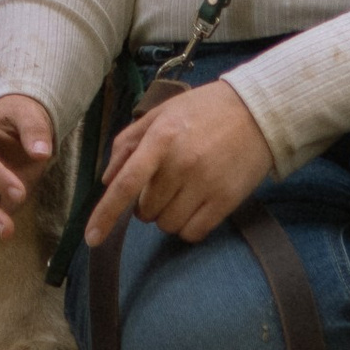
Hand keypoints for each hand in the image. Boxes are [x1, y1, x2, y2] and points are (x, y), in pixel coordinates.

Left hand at [86, 79, 272, 247]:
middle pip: (146, 211)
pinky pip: (193, 233)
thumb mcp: (161, 114)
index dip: (106, 213)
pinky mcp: (226, 200)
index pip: (126, 183)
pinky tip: (195, 207)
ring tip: (182, 192)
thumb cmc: (203, 111)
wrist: (258, 112)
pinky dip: (187, 227)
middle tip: (164, 184)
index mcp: (161, 138)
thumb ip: (128, 143)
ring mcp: (205, 184)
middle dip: (147, 204)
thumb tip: (107, 180)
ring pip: (168, 225)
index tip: (91, 238)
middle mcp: (181, 163)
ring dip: (167, 216)